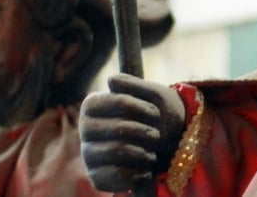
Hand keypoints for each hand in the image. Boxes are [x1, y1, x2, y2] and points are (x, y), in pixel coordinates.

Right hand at [80, 74, 185, 191]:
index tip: (154, 113)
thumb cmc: (158, 117)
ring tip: (152, 153)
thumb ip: (135, 85)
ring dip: (145, 152)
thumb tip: (111, 81)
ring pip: (117, 151)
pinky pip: (117, 175)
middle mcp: (86, 129)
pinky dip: (139, 172)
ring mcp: (89, 153)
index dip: (137, 107)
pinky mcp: (97, 176)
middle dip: (145, 132)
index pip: (113, 101)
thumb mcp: (155, 96)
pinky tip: (145, 169)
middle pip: (118, 128)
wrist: (170, 148)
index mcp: (93, 105)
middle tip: (156, 135)